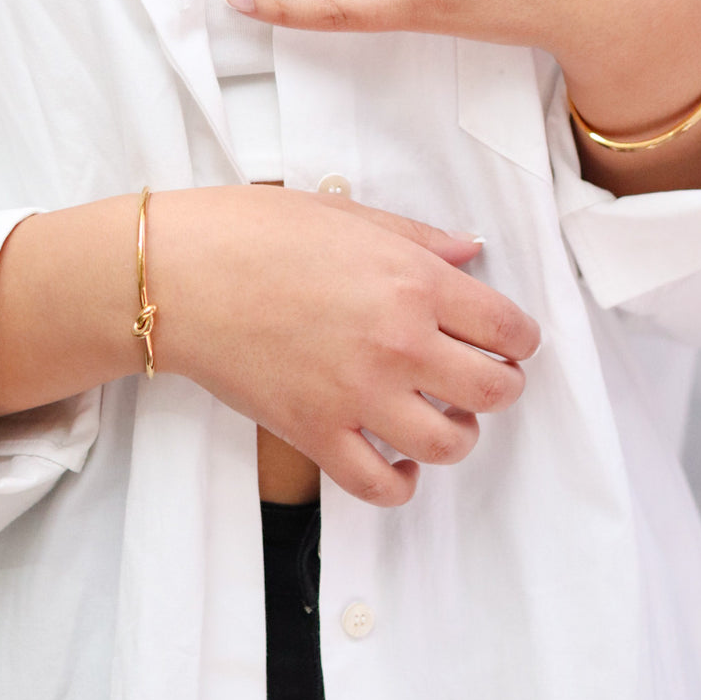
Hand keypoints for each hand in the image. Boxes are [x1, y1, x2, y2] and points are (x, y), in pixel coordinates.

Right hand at [148, 185, 539, 506]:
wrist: (181, 275)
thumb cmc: (255, 231)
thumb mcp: (348, 215)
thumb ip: (418, 239)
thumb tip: (469, 252)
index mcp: (412, 282)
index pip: (506, 327)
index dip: (519, 338)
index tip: (510, 340)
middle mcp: (398, 344)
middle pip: (493, 391)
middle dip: (501, 385)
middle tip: (483, 376)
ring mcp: (358, 396)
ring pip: (449, 445)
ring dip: (458, 434)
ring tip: (441, 415)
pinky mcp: (316, 433)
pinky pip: (379, 485)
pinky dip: (400, 482)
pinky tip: (398, 460)